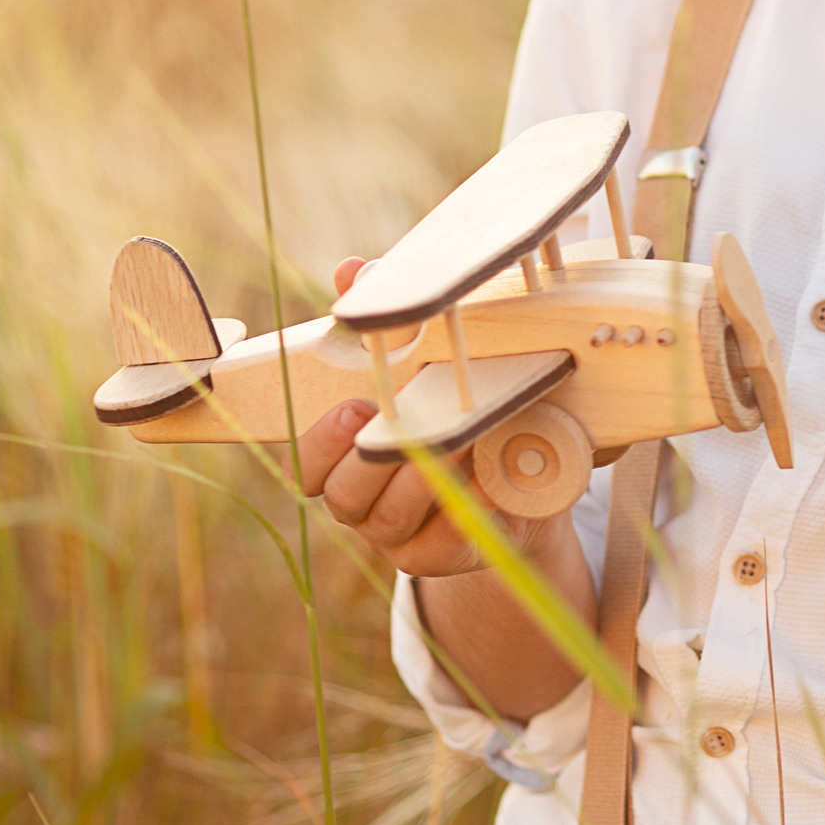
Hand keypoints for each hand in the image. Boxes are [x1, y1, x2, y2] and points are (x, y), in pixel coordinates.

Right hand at [295, 257, 526, 579]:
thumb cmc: (452, 407)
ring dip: (426, 478)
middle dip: (374, 461)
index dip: (319, 445)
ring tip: (463, 440)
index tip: (354, 411)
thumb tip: (352, 270)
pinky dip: (465, 507)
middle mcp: (362, 503)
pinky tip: (490, 477)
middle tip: (408, 427)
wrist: (519, 474)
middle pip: (343, 498)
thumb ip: (383, 317)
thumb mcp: (421, 358)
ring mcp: (400, 536)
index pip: (305, 467)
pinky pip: (443, 541)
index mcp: (342, 459)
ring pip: (390, 521)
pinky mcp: (442, 554)